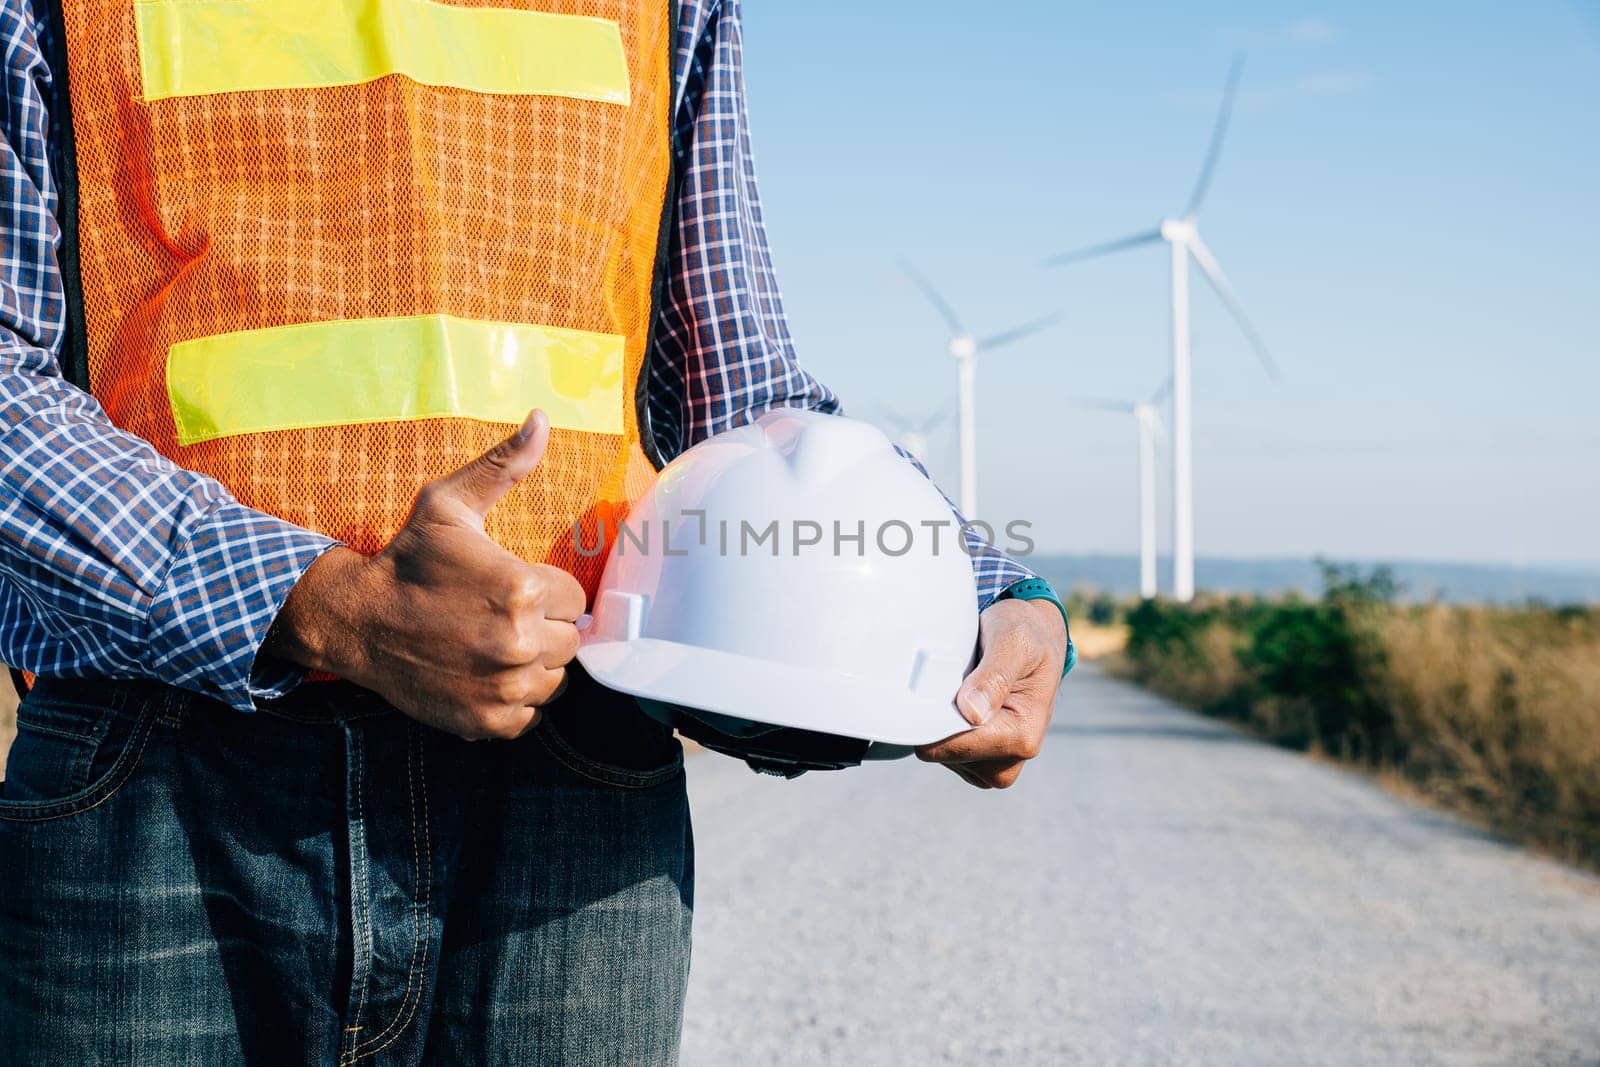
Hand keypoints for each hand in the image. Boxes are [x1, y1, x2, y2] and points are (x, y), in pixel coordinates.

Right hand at [265, 410, 585, 739]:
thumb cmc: (408, 559)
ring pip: (555, 678)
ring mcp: (505, 688)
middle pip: (570, 639)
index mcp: (522, 589)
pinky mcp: (489, 722)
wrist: (356, 621)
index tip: (514, 587)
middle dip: (544, 626)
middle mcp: (519, 643)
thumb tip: (541, 419)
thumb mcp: (450, 504)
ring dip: (534, 663)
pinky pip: (532, 713)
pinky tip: (486, 673)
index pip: (574, 598)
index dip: (547, 591)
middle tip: (500, 615)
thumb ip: (503, 466)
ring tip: (494, 643)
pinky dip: (516, 698)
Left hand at [916, 598, 1067, 788]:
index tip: (934, 686)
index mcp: (1022, 736)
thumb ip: (994, 676)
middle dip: (938, 718)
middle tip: (955, 681)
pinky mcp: (983, 760)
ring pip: (940, 754)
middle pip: (941, 754)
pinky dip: (944, 726)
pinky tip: (960, 700)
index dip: (933, 717)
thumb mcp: (1013, 641)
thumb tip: (973, 714)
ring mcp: (997, 765)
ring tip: (962, 688)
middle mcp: (1012, 759)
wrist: (1036, 637)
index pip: (951, 746)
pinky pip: (945, 752)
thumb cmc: (1025, 636)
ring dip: (942, 720)